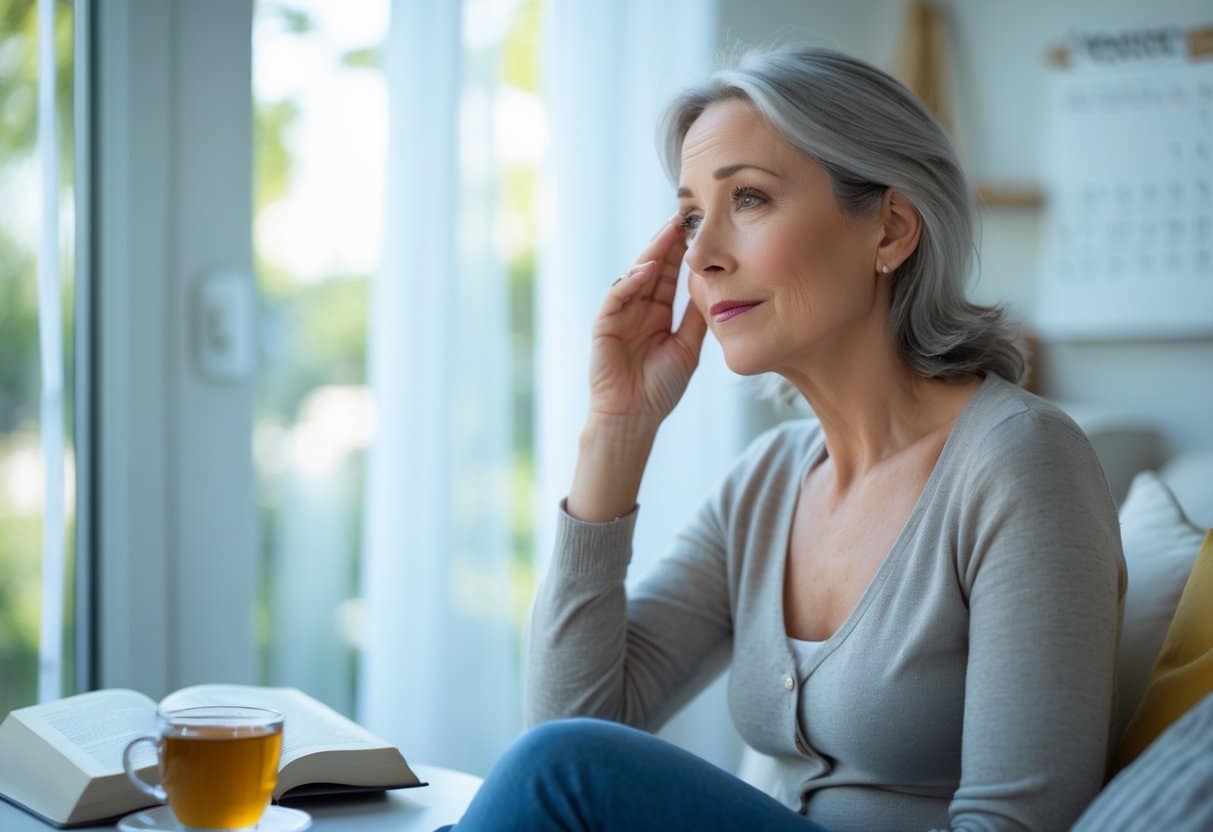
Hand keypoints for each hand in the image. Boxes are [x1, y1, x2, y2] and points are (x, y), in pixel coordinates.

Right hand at [587, 216, 708, 428]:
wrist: (634, 418)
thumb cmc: (660, 389)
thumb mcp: (687, 348)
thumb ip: (695, 318)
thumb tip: (713, 287)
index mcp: (658, 313)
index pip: (670, 275)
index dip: (683, 253)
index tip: (701, 230)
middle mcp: (638, 308)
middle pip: (654, 267)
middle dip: (668, 242)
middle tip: (686, 216)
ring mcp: (620, 314)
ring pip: (635, 275)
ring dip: (652, 253)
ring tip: (670, 231)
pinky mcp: (604, 324)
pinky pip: (617, 296)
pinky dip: (631, 281)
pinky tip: (648, 269)